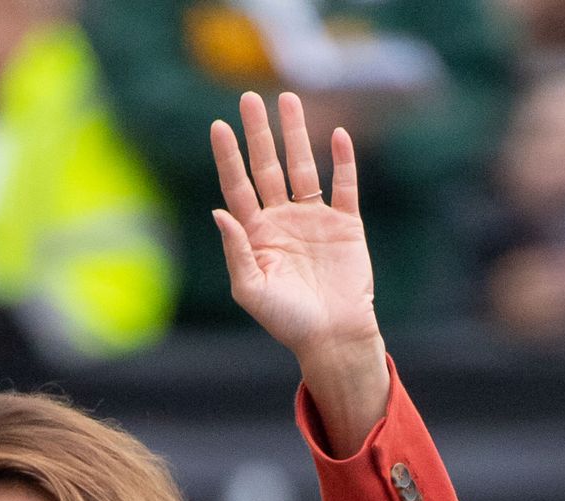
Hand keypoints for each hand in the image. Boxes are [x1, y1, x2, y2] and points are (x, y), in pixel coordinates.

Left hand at [210, 90, 378, 362]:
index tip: (218, 126)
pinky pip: (343, 186)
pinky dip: (343, 161)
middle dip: (259, 134)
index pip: (239, 188)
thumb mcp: (252, 291)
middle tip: (249, 98)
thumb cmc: (287, 321)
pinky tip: (338, 136)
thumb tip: (219, 212)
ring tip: (288, 100)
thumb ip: (236, 251)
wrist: (332, 336)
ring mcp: (314, 220)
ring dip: (296, 135)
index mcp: (257, 236)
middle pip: (268, 167)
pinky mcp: (345, 224)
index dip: (229, 158)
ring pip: (303, 167)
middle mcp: (283, 221)